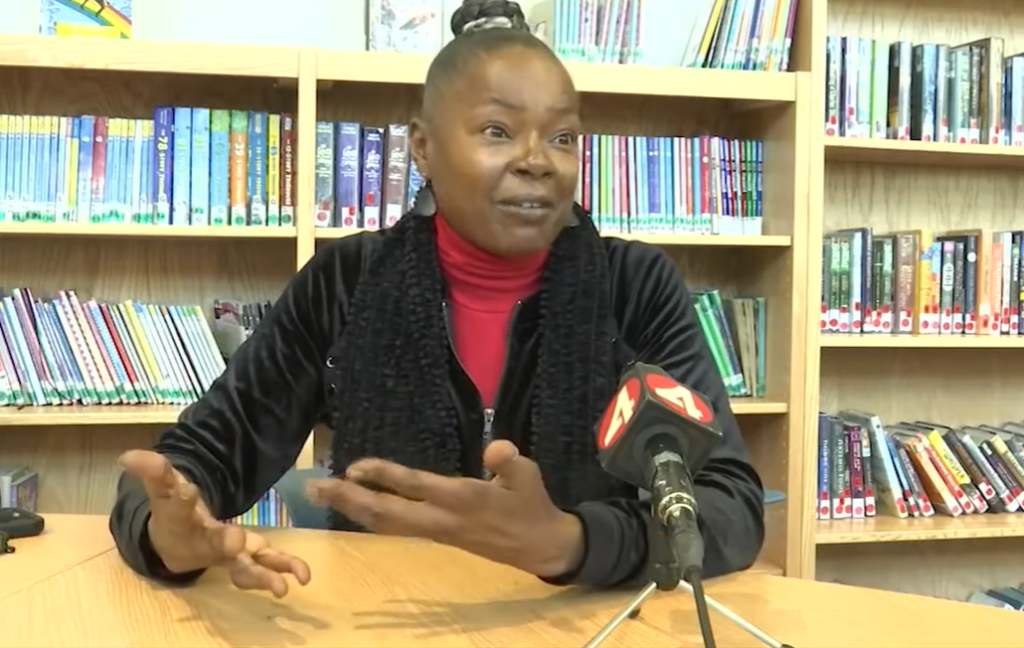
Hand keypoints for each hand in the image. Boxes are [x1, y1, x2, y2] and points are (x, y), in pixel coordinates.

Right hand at [118, 450, 310, 596]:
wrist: (176, 546)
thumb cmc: (173, 514)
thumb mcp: (164, 489)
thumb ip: (155, 472)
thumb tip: (129, 455)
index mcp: (186, 524)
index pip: (186, 514)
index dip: (193, 511)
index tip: (204, 508)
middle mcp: (209, 545)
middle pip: (220, 550)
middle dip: (229, 549)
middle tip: (238, 544)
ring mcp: (232, 554)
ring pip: (246, 568)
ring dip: (263, 576)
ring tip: (282, 586)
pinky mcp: (251, 554)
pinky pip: (268, 563)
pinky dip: (285, 567)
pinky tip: (304, 574)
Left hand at [305, 440, 583, 577]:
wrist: (539, 545)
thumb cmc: (531, 504)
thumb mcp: (528, 477)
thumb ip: (510, 461)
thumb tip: (497, 447)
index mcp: (464, 500)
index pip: (416, 487)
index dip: (385, 477)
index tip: (355, 467)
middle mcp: (442, 519)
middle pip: (387, 514)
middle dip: (350, 501)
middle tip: (315, 488)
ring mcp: (436, 531)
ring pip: (387, 524)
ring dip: (353, 509)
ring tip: (322, 494)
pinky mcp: (436, 535)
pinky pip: (395, 527)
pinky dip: (369, 516)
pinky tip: (354, 506)